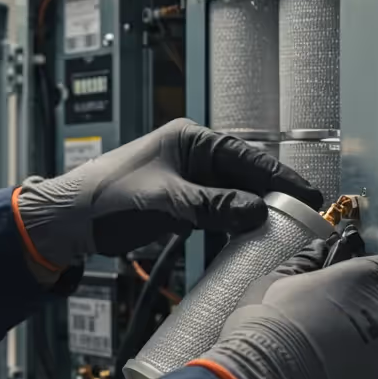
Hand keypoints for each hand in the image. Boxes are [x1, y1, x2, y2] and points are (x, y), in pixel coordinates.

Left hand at [16, 119, 321, 270]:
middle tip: (305, 216)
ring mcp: (188, 178)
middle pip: (245, 175)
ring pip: (233, 195)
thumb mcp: (165, 202)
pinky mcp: (181, 201)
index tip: (307, 195)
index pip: (247, 156)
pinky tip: (248, 238)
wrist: (70, 218)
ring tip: (284, 230)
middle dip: (273, 196)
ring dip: (254, 212)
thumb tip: (256, 213)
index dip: (280, 177)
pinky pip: (218, 210)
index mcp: (191, 140)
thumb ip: (212, 207)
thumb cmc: (107, 197)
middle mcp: (193, 154)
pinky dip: (233, 223)